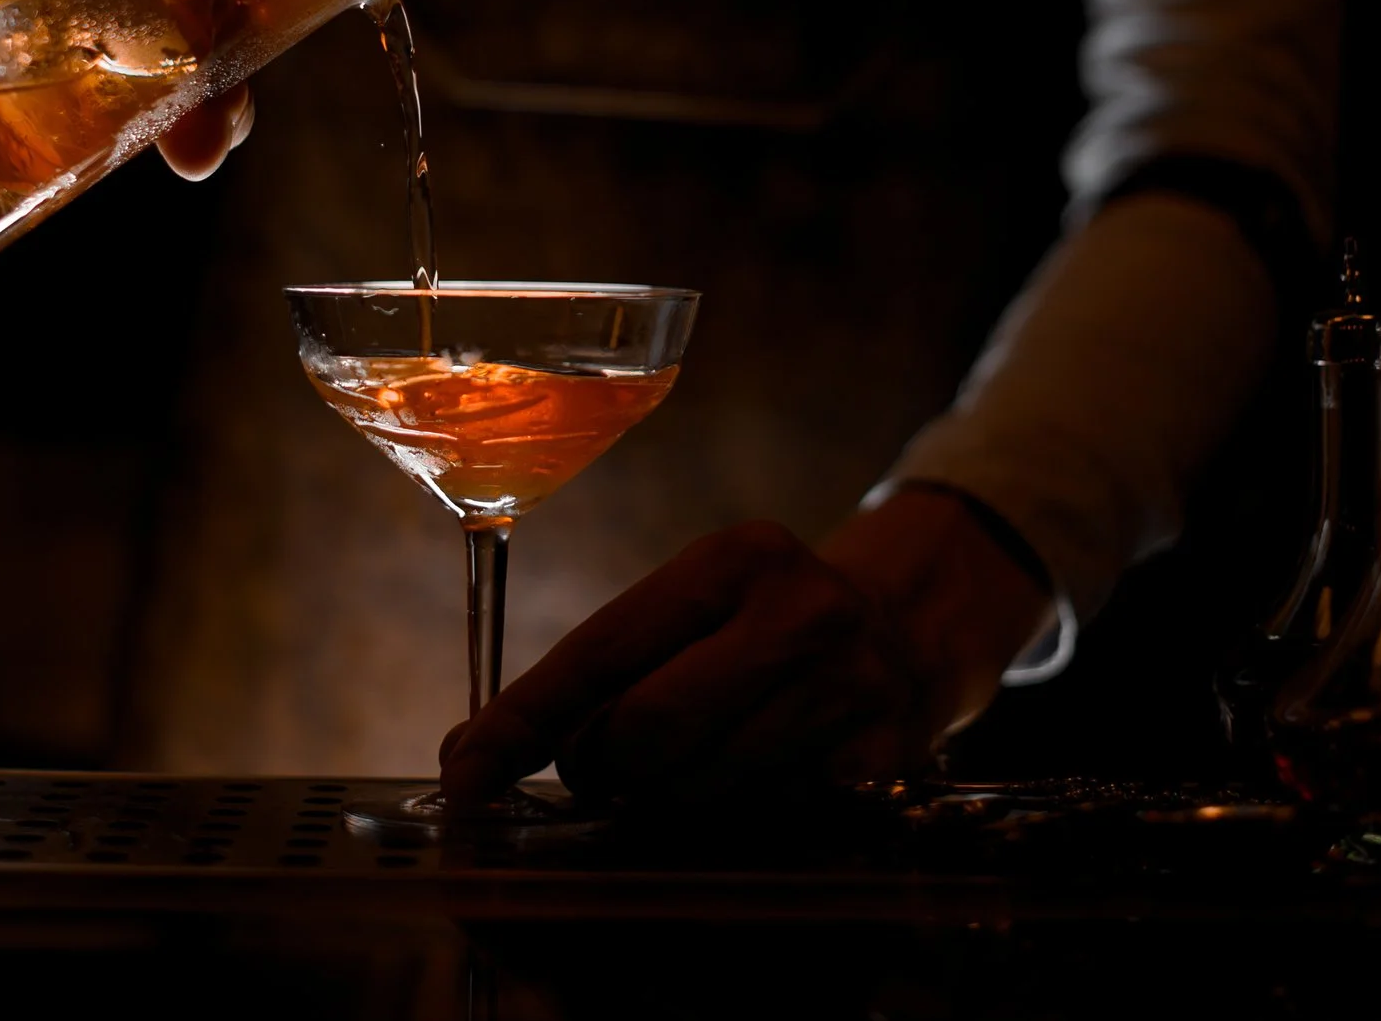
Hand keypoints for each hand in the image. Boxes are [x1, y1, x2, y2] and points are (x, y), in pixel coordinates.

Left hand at [438, 489, 1054, 807]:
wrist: (914, 628)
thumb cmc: (768, 627)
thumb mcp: (701, 605)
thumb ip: (610, 666)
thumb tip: (477, 753)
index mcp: (732, 559)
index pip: (600, 651)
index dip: (522, 720)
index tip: (465, 771)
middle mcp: (799, 612)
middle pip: (645, 733)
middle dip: (603, 768)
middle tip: (608, 767)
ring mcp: (850, 688)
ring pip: (699, 790)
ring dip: (670, 797)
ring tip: (695, 762)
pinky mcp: (886, 760)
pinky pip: (766, 821)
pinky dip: (742, 814)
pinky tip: (763, 777)